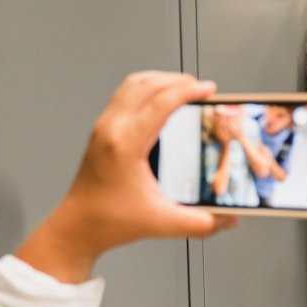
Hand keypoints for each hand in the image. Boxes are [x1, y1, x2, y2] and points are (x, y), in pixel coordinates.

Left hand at [17, 72, 237, 282]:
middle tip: (201, 88)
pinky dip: (146, 88)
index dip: (188, 92)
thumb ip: (200, 223)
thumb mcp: (161, 223)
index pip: (160, 103)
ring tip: (183, 87)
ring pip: (133, 84)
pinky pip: (125, 94)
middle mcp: (111, 129)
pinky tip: (160, 99)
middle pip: (147, 84)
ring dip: (160, 80)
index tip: (208, 89)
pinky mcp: (101, 130)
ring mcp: (103, 127)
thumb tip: (228, 219)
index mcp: (125, 146)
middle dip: (178, 81)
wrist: (78, 226)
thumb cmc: (109, 221)